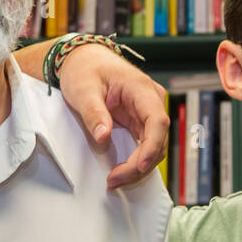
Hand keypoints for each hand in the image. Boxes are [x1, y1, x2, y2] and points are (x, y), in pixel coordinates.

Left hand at [56, 44, 169, 188]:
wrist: (84, 61)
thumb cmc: (85, 70)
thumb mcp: (83, 90)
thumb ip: (94, 113)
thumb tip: (103, 136)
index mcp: (141, 89)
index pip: (157, 121)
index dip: (152, 146)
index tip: (139, 165)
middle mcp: (151, 101)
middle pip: (158, 139)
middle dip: (139, 164)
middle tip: (114, 180)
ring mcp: (148, 112)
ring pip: (153, 146)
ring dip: (137, 167)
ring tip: (114, 180)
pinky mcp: (140, 121)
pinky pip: (144, 145)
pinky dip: (134, 160)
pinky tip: (120, 172)